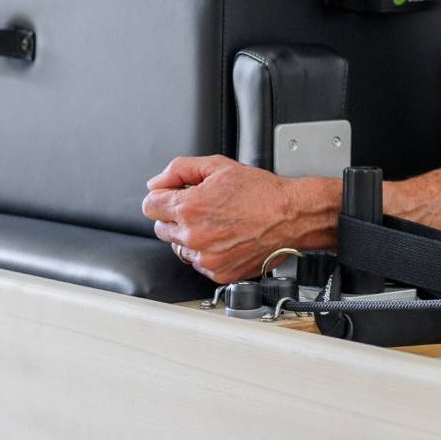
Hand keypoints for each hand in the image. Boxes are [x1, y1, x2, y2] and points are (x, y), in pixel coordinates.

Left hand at [142, 154, 300, 283]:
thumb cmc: (261, 192)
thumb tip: (157, 182)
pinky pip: (198, 263)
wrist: (290, 216)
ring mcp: (206, 258)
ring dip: (189, 235)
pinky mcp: (219, 273)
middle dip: (174, 215)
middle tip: (199, 207)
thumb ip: (180, 169)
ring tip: (215, 223)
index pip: (150, 206)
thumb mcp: (218, 166)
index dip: (161, 196)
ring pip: (178, 247)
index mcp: (190, 208)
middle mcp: (194, 236)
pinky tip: (224, 237)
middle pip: (161, 228)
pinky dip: (206, 252)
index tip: (170, 196)